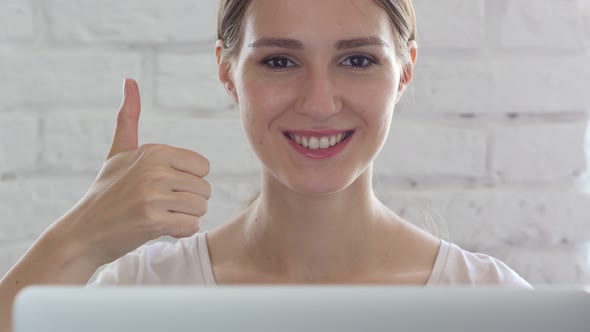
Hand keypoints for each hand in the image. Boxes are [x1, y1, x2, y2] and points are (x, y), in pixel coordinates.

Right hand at [59, 78, 210, 265]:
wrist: (84, 231)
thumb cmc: (107, 191)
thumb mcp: (118, 152)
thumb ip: (129, 119)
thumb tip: (130, 80)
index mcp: (154, 151)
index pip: (203, 167)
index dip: (189, 180)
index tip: (165, 186)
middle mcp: (154, 170)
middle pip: (205, 189)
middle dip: (188, 201)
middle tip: (161, 204)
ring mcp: (152, 196)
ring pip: (200, 208)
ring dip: (185, 216)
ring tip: (160, 214)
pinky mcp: (152, 221)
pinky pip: (191, 225)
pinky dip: (180, 231)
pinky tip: (159, 228)